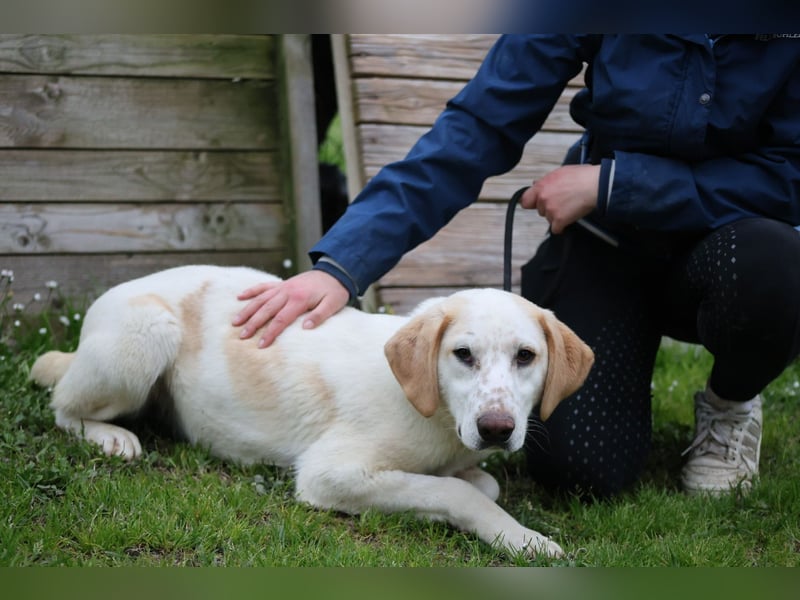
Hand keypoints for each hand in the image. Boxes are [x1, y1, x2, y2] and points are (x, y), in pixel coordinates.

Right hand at [232, 270, 349, 347]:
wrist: (335, 271)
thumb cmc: (335, 291)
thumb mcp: (333, 304)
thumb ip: (320, 315)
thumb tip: (305, 328)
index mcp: (299, 299)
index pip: (281, 319)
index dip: (270, 333)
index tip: (261, 345)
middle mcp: (288, 292)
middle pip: (266, 309)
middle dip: (253, 324)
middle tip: (242, 336)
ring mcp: (283, 286)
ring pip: (261, 299)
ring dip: (247, 310)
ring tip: (235, 322)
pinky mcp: (282, 283)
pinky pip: (263, 286)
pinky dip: (251, 291)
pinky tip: (239, 297)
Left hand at [520, 164, 599, 233]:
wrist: (596, 185)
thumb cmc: (582, 176)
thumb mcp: (560, 172)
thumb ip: (546, 180)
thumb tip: (536, 184)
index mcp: (541, 186)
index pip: (525, 201)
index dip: (531, 203)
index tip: (536, 204)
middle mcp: (543, 199)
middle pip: (540, 210)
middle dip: (549, 208)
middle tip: (562, 202)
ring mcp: (550, 210)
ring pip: (548, 219)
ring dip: (557, 216)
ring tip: (569, 207)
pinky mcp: (559, 220)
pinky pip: (556, 229)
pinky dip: (562, 226)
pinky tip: (569, 218)